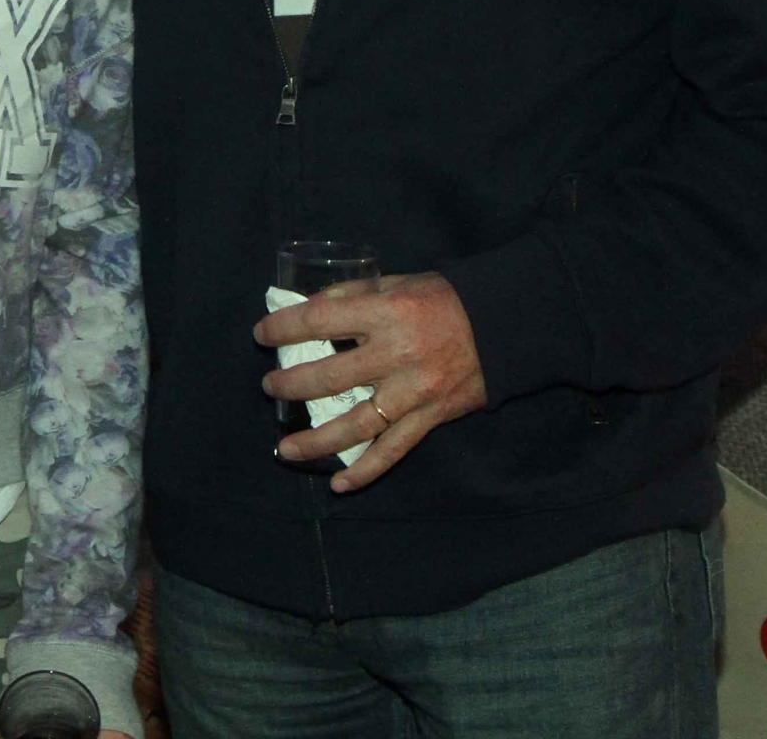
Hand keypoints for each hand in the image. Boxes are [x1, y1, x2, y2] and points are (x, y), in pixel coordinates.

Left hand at [258, 270, 487, 490]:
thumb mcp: (394, 283)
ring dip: (317, 440)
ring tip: (284, 449)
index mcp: (386, 313)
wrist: (504, 326)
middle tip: (269, 388)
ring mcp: (414, 391)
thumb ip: (350, 296)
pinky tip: (339, 483)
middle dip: (291, 385)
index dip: (284, 328)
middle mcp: (398, 354)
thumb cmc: (442, 300)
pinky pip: (394, 449)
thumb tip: (306, 309)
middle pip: (331, 376)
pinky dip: (366, 470)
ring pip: (357, 424)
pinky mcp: (432, 417)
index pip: (320, 321)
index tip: (262, 335)